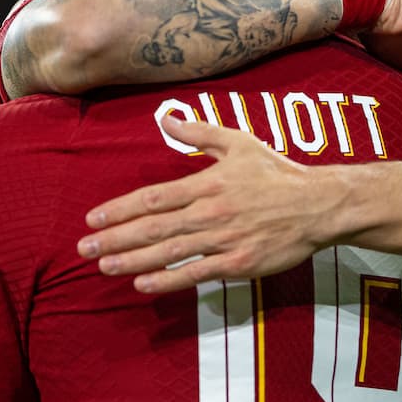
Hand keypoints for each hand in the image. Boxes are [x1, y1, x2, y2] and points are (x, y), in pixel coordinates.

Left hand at [78, 116, 340, 292]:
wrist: (318, 205)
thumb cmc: (277, 172)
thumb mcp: (238, 142)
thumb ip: (199, 131)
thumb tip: (164, 117)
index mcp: (207, 183)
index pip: (153, 197)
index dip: (120, 209)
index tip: (93, 218)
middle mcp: (210, 212)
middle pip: (153, 227)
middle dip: (115, 238)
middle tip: (83, 248)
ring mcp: (223, 240)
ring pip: (169, 253)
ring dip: (132, 261)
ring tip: (104, 266)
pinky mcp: (237, 264)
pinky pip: (196, 273)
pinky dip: (167, 280)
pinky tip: (142, 283)